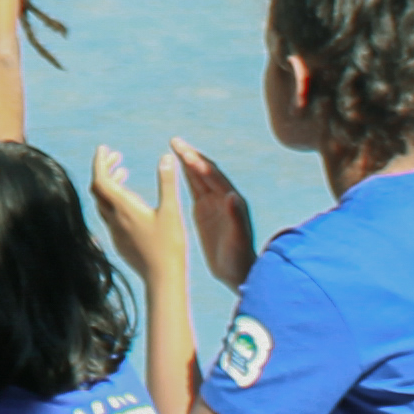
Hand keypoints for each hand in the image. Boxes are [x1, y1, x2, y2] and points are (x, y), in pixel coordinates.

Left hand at [89, 142, 178, 275]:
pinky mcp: (120, 242)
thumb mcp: (171, 210)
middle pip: (98, 189)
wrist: (163, 279)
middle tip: (116, 155)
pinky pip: (109, 215)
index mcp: (123, 208)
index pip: (100, 179)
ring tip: (123, 172)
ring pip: (102, 202)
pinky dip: (114, 200)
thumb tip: (165, 156)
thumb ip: (167, 182)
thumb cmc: (169, 245)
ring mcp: (115, 232)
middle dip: (104, 169)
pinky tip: (129, 200)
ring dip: (109, 184)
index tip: (104, 148)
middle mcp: (114, 219)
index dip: (100, 162)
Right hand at [181, 147, 259, 289]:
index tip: (185, 154)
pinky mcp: (204, 211)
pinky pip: (194, 189)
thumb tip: (233, 195)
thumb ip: (236, 217)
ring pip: (198, 177)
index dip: (200, 165)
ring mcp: (214, 203)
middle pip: (205, 171)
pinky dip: (185, 176)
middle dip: (191, 156)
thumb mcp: (239, 239)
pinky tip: (175, 167)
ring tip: (173, 147)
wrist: (237, 272)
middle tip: (175, 141)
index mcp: (232, 201)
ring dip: (187, 161)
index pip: (214, 178)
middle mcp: (224, 198)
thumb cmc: (240, 258)